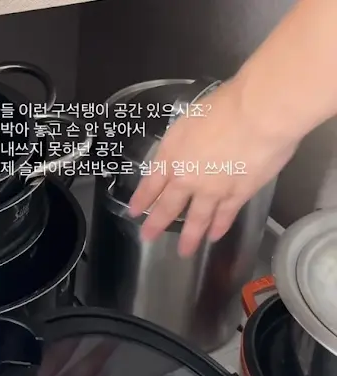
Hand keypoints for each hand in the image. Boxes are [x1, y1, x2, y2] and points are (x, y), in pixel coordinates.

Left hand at [128, 79, 298, 256]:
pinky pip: (225, 216)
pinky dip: (219, 227)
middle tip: (148, 238)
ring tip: (184, 251)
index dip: (141, 199)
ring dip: (189, 237)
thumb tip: (176, 155)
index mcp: (172, 156)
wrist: (258, 114)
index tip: (134, 212)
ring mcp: (212, 190)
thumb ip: (178, 143)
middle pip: (168, 206)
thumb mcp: (187, 120)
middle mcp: (187, 179)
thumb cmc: (223, 106)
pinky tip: (213, 237)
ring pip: (197, 219)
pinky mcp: (238, 195)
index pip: (151, 184)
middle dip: (156, 224)